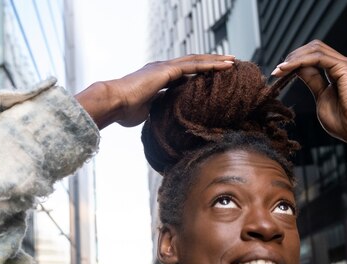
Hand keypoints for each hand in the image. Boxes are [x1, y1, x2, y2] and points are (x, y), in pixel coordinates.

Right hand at [76, 54, 234, 128]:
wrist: (113, 103)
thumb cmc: (124, 111)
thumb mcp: (147, 111)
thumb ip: (158, 110)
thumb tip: (167, 120)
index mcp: (158, 78)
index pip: (184, 73)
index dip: (200, 73)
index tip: (214, 76)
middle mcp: (162, 69)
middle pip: (193, 63)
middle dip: (212, 63)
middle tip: (230, 63)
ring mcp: (164, 67)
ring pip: (196, 60)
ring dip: (216, 60)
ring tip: (233, 61)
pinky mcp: (167, 70)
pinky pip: (193, 65)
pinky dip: (210, 65)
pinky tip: (224, 66)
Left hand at [271, 40, 346, 163]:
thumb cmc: (344, 123)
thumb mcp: (322, 98)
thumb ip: (313, 83)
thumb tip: (299, 71)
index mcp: (338, 72)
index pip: (313, 57)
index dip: (295, 62)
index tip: (278, 73)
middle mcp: (343, 65)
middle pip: (314, 48)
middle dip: (293, 56)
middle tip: (277, 70)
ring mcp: (346, 64)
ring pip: (315, 49)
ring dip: (294, 57)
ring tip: (280, 69)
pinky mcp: (346, 68)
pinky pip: (319, 57)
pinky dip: (301, 61)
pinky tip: (288, 69)